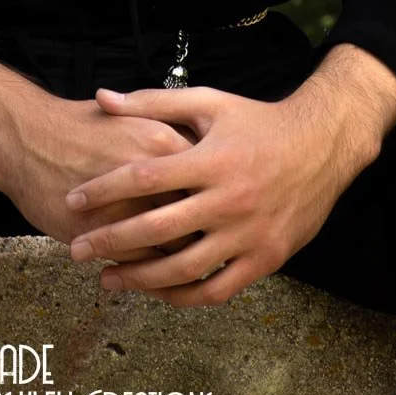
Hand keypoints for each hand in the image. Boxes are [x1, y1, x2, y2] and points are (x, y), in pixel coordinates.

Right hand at [0, 87, 202, 262]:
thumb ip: (169, 136)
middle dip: (207, 234)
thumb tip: (203, 157)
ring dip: (181, 261)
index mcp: (165, 141)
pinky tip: (150, 273)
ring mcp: (129, 207)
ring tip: (182, 266)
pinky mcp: (104, 235)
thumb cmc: (80, 127)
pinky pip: (144, 264)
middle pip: (202, 216)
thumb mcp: (131, 118)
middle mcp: (155, 175)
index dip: (218, 198)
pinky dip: (152, 274)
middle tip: (208, 243)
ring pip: (176, 249)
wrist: (27, 139)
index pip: (211, 179)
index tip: (218, 210)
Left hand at [61, 76, 380, 306]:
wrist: (322, 146)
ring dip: (140, 279)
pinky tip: (158, 293)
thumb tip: (102, 98)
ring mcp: (248, 233)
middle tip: (76, 250)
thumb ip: (153, 103)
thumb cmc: (256, 122)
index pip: (145, 178)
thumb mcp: (208, 103)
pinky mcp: (265, 259)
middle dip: (111, 241)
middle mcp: (229, 199)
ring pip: (185, 268)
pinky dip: (185, 296)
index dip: (104, 190)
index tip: (73, 201)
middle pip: (157, 228)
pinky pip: (218, 289)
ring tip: (108, 278)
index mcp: (210, 159)